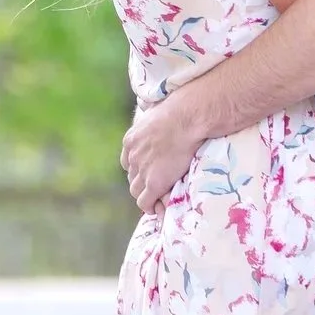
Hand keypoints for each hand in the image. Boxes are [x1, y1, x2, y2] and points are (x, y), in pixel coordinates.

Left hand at [120, 91, 204, 212]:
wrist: (186, 120)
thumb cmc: (179, 111)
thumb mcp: (156, 111)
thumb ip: (151, 116)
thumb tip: (152, 106)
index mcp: (131, 140)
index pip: (128, 162)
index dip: (138, 168)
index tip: (148, 171)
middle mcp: (133, 156)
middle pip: (132, 177)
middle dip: (142, 183)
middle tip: (155, 187)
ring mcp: (142, 171)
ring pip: (136, 191)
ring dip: (146, 196)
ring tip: (157, 200)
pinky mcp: (154, 183)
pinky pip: (145, 202)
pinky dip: (150, 207)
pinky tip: (158, 208)